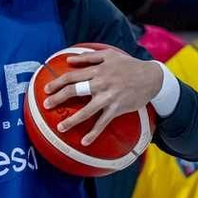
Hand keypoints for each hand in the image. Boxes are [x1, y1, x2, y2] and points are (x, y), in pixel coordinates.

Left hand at [43, 49, 163, 145]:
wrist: (152, 77)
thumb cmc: (129, 65)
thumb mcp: (109, 55)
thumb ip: (88, 57)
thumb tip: (69, 60)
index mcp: (97, 70)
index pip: (72, 76)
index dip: (57, 82)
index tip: (46, 89)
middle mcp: (101, 83)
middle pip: (74, 91)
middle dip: (58, 98)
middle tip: (46, 105)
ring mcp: (109, 97)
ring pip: (86, 110)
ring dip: (72, 120)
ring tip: (60, 128)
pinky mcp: (117, 108)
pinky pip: (103, 123)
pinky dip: (94, 133)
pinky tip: (84, 142)